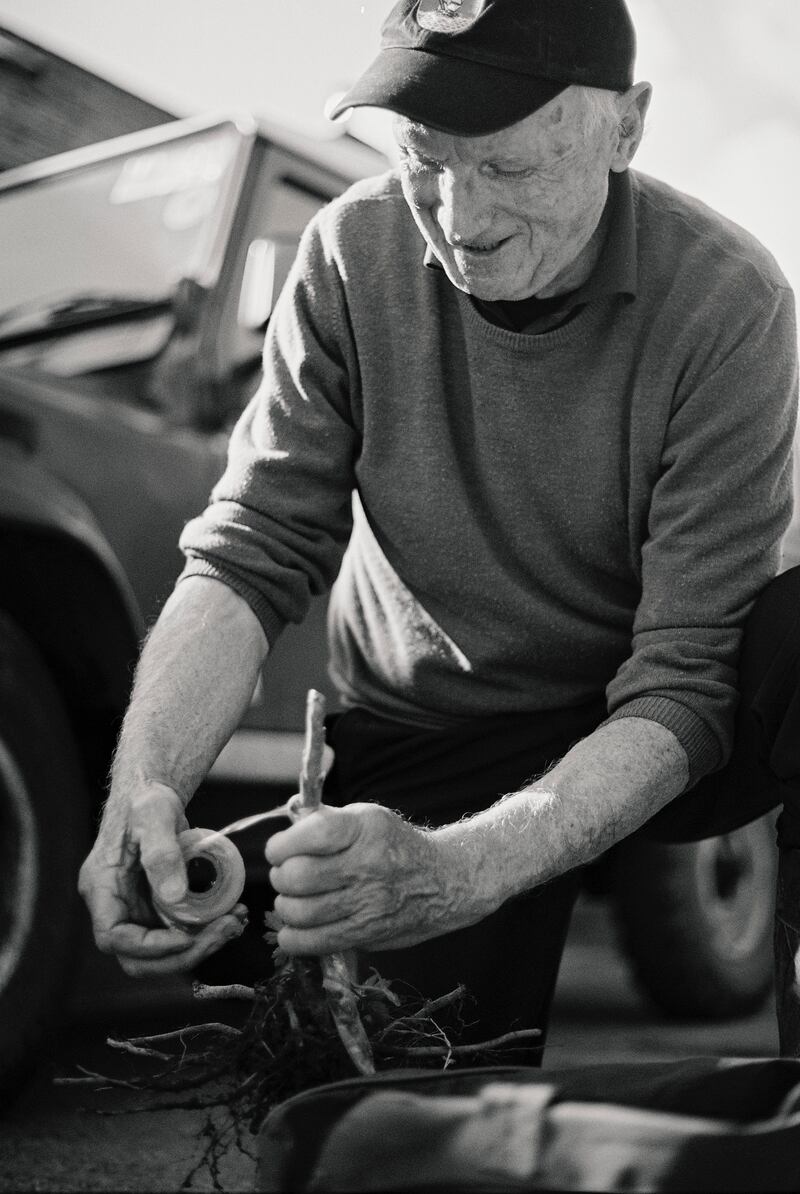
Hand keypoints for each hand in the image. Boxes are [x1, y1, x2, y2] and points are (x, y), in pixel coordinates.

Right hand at [78, 781, 245, 976]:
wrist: (153, 797)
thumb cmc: (146, 800)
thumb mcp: (154, 815)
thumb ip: (161, 853)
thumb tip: (175, 897)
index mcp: (101, 888)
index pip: (114, 937)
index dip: (149, 947)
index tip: (187, 938)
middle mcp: (116, 906)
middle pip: (139, 957)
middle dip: (183, 954)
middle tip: (225, 930)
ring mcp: (138, 911)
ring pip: (164, 951)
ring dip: (202, 945)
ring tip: (236, 920)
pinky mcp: (159, 910)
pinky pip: (181, 933)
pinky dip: (207, 931)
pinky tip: (233, 913)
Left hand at [265, 802, 475, 954]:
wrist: (444, 881)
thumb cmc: (395, 845)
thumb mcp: (367, 818)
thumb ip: (325, 819)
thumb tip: (286, 819)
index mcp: (366, 829)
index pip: (313, 834)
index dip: (282, 845)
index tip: (277, 850)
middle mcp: (368, 865)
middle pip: (299, 876)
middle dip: (281, 876)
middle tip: (285, 875)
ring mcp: (369, 903)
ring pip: (300, 912)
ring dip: (286, 906)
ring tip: (293, 900)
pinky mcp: (367, 934)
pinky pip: (315, 942)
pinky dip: (293, 938)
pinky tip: (294, 928)